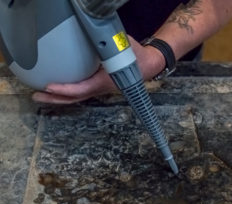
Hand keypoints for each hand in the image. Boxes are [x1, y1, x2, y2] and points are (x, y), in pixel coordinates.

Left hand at [32, 36, 164, 104]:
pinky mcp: (98, 87)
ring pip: (77, 98)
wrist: (147, 66)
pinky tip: (57, 90)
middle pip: (76, 98)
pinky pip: (80, 93)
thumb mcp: (122, 46)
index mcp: (105, 81)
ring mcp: (99, 90)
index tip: (50, 86)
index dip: (66, 89)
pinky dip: (66, 94)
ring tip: (41, 96)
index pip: (83, 88)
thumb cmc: (135, 57)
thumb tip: (90, 28)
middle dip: (56, 99)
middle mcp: (100, 88)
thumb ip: (106, 41)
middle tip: (37, 96)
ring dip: (59, 98)